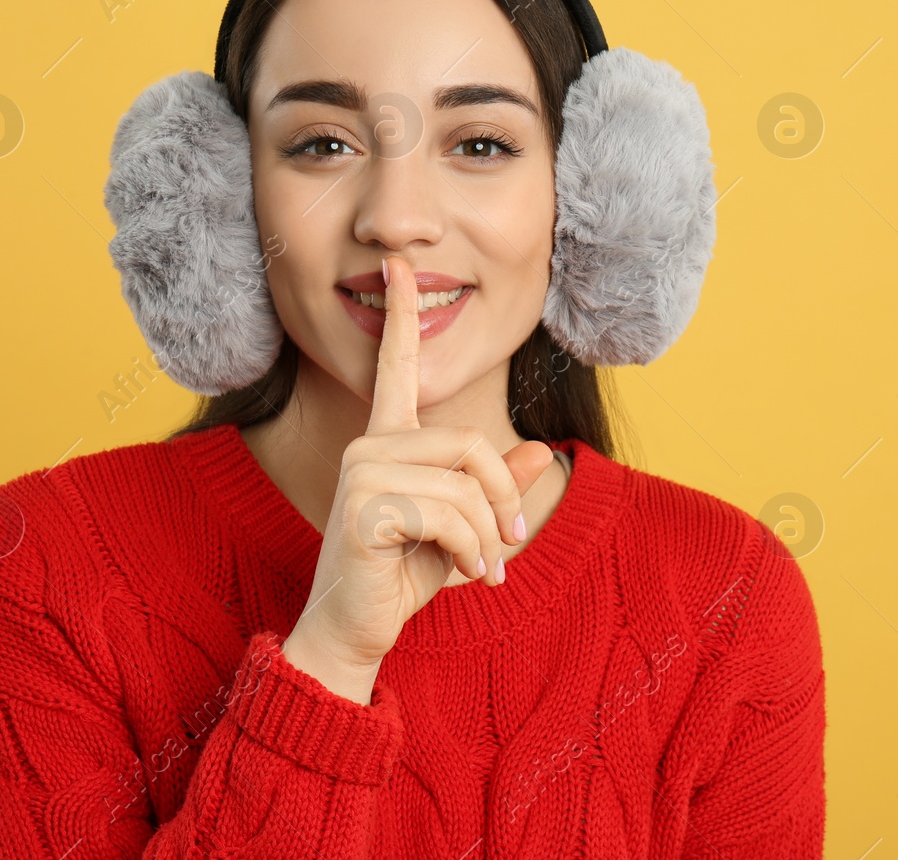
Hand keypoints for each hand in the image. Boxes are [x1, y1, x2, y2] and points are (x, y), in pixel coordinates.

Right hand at [282, 253, 556, 698]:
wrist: (357, 630)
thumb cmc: (404, 577)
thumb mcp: (465, 529)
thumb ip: (497, 489)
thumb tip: (540, 451)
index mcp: (391, 441)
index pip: (398, 368)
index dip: (402, 315)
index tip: (399, 267)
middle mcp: (372, 446)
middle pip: (469, 446)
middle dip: (501, 501)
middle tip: (507, 546)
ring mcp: (362, 473)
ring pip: (464, 485)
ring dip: (487, 537)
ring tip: (480, 569)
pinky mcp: (363, 507)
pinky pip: (449, 516)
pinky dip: (470, 552)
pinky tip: (461, 576)